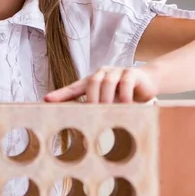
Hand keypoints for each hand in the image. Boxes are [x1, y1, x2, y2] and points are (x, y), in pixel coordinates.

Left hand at [43, 66, 157, 103]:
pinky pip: (125, 83)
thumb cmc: (123, 92)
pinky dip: (125, 96)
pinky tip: (126, 106)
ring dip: (107, 98)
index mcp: (92, 80)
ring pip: (107, 82)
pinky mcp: (131, 73)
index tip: (47, 100)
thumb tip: (81, 124)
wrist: (147, 81)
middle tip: (92, 114)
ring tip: (109, 112)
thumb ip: (96, 107)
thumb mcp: (108, 99)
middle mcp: (102, 73)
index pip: (74, 87)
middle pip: (91, 83)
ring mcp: (116, 71)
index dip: (61, 94)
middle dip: (91, 99)